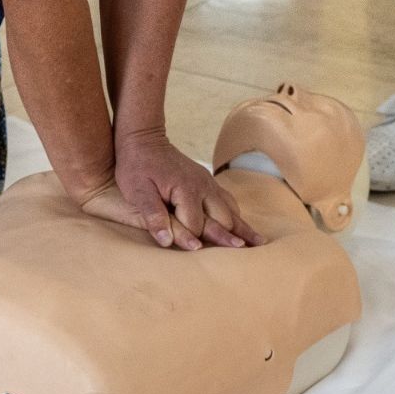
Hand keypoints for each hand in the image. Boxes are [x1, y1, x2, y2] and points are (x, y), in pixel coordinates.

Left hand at [111, 129, 264, 250]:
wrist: (143, 138)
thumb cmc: (137, 166)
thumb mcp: (138, 192)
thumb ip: (153, 216)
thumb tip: (167, 241)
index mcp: (186, 191)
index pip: (196, 226)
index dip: (194, 241)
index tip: (199, 254)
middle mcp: (202, 187)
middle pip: (222, 219)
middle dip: (233, 237)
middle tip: (249, 254)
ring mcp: (207, 183)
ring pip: (230, 209)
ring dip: (242, 226)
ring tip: (257, 242)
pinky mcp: (206, 181)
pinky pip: (226, 199)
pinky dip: (235, 214)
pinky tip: (241, 223)